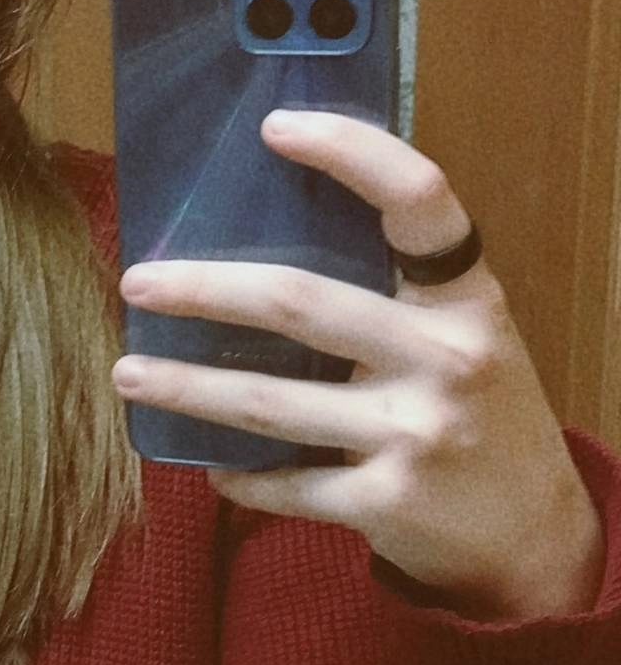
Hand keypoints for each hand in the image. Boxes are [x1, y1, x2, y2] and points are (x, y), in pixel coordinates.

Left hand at [112, 110, 603, 619]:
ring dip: (186, 386)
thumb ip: (391, 294)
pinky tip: (208, 466)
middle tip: (137, 283)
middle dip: (204, 290)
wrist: (536, 537)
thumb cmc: (481, 413)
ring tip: (127, 372)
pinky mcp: (389, 503)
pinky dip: (239, 477)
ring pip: (269, 402)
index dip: (351, 152)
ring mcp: (418, 433)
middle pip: (298, 302)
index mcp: (466, 298)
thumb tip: (264, 239)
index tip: (276, 127)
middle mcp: (447, 356)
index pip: (420, 199)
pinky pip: (286, 483)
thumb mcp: (460, 336)